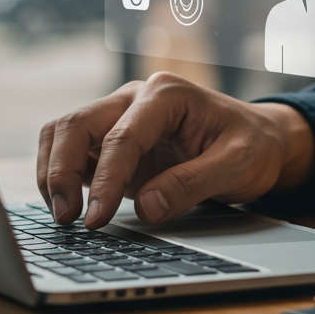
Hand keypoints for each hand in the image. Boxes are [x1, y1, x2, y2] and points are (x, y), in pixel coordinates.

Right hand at [36, 72, 312, 227]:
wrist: (261, 141)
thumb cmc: (252, 146)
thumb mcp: (238, 165)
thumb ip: (192, 184)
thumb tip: (146, 208)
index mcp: (166, 94)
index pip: (122, 137)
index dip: (105, 180)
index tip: (96, 219)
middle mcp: (135, 98)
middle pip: (77, 125)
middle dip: (61, 171)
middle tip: (66, 219)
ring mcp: (120, 118)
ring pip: (65, 134)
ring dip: (53, 173)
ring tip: (62, 216)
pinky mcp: (113, 143)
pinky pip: (74, 153)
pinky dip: (62, 177)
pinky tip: (69, 207)